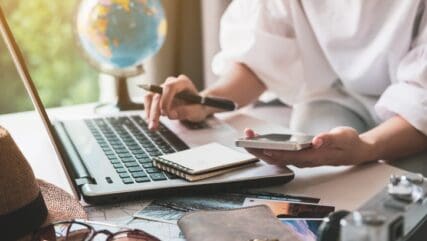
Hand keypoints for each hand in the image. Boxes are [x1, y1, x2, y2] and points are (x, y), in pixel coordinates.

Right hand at [144, 75, 209, 129]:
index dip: (165, 100)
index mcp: (183, 83)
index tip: (166, 114)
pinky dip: (149, 112)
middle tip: (154, 125)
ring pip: (150, 97)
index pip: (169, 87)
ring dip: (149, 112)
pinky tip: (151, 122)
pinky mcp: (158, 96)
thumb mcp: (197, 111)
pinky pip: (149, 102)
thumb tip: (172, 114)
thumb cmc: (198, 106)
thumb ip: (187, 111)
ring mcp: (163, 88)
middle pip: (157, 93)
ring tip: (152, 126)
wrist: (196, 106)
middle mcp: (171, 83)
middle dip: (155, 111)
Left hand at [244, 127, 373, 167]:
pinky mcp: (298, 156)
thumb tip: (316, 140)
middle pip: (277, 158)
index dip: (274, 152)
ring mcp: (300, 159)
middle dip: (260, 149)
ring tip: (248, 136)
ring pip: (276, 157)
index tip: (261, 146)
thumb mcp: (343, 137)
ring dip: (260, 148)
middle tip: (245, 138)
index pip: (289, 156)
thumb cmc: (349, 144)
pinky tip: (259, 140)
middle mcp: (304, 160)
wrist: (355, 151)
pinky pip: (279, 153)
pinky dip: (267, 147)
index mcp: (313, 156)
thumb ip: (329, 139)